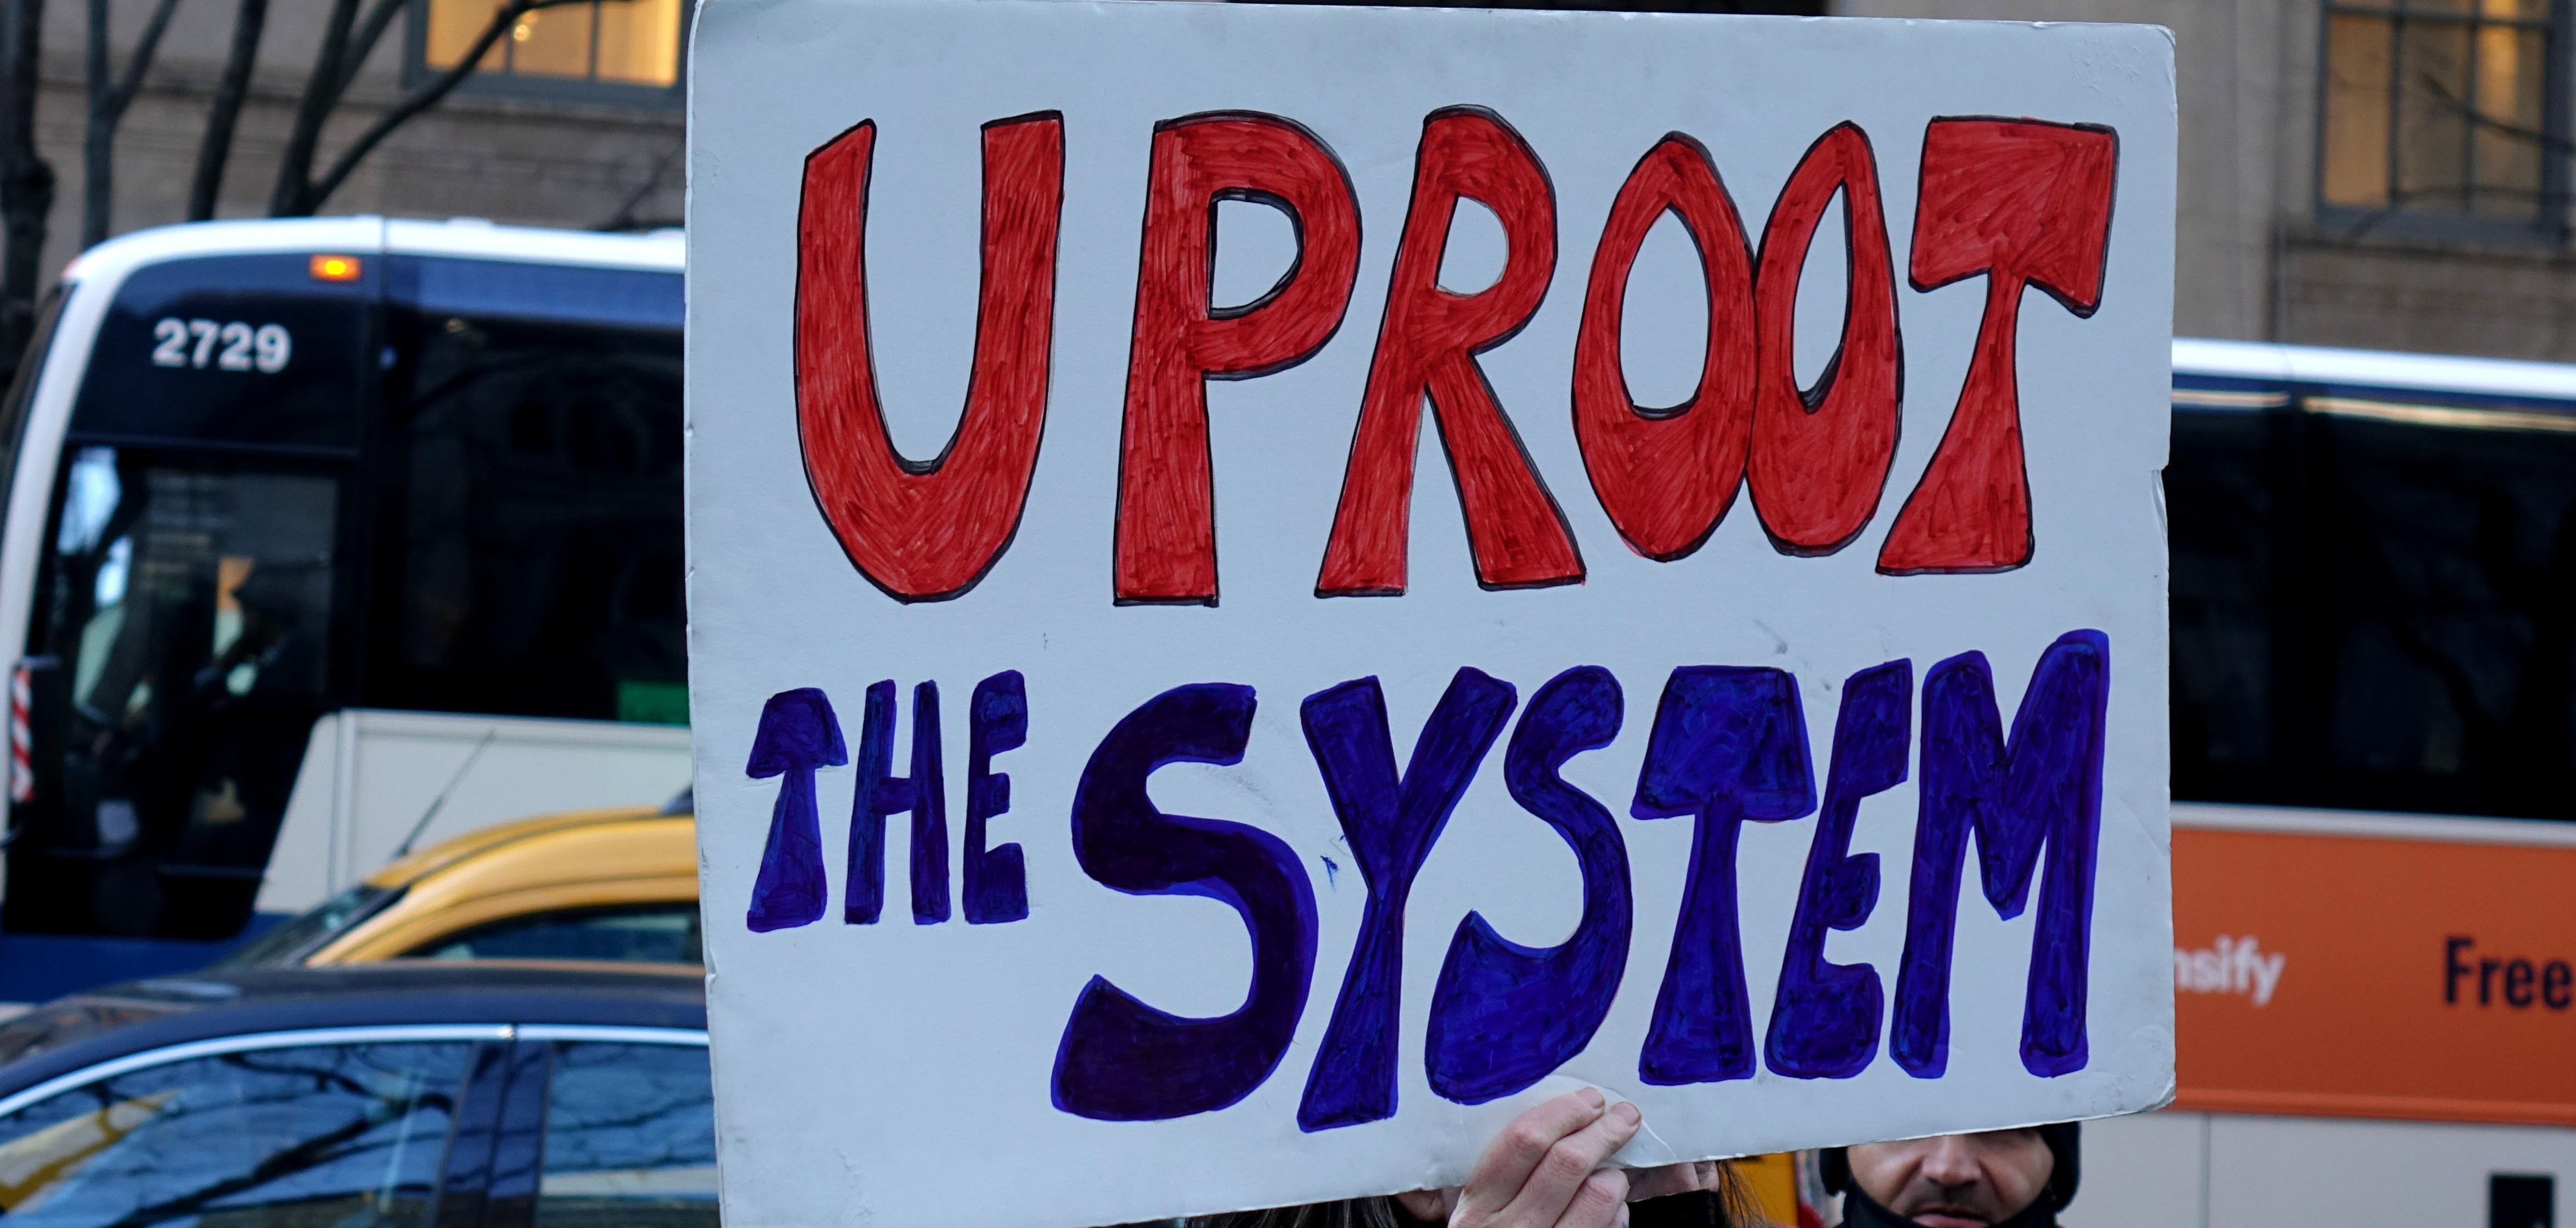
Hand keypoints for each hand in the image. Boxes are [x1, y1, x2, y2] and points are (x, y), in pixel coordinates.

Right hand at [1393, 1090, 1722, 1227]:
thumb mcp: (1474, 1215)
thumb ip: (1498, 1178)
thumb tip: (1547, 1128)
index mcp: (1477, 1206)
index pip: (1524, 1142)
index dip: (1563, 1113)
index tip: (1588, 1100)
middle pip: (1567, 1162)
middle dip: (1603, 1131)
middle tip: (1623, 1116)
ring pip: (1599, 1196)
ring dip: (1614, 1175)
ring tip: (1612, 1171)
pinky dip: (1618, 1213)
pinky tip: (1612, 1209)